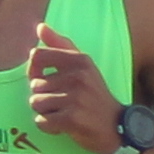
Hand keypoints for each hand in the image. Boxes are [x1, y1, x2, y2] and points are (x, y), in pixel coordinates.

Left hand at [23, 24, 125, 153]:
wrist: (119, 127)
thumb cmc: (94, 95)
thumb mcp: (83, 67)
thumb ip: (60, 46)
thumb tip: (40, 26)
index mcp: (80, 60)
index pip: (37, 55)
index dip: (33, 70)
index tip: (44, 79)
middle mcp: (78, 76)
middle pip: (34, 85)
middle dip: (45, 96)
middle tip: (66, 102)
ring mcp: (76, 98)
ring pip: (36, 103)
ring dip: (46, 112)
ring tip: (66, 112)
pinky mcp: (73, 119)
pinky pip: (41, 121)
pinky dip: (49, 126)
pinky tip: (65, 125)